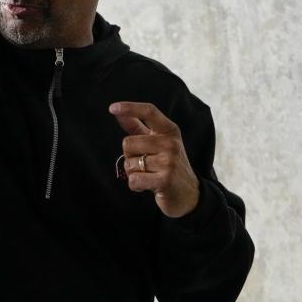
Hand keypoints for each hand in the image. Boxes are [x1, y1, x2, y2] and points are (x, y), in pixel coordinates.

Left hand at [109, 101, 199, 217]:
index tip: (112, 108)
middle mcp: (171, 143)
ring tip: (149, 175)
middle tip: (146, 165)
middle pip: (128, 143)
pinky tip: (148, 186)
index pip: (149, 112)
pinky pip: (133, 179)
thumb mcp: (158, 143)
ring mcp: (169, 161)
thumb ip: (138, 127)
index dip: (130, 107)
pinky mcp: (165, 180)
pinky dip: (135, 186)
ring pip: (129, 163)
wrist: (188, 194)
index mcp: (169, 131)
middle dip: (130, 157)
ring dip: (133, 173)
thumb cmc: (168, 166)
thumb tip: (118, 112)